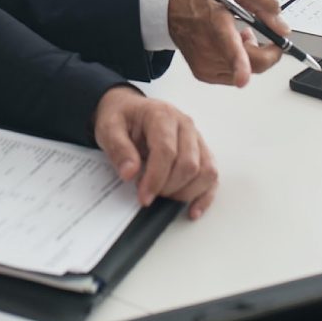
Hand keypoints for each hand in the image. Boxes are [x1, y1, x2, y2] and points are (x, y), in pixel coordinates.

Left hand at [92, 86, 217, 219]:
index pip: (167, 151)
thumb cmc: (122, 118)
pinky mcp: (201, 152)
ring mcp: (196, 139)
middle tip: (149, 194)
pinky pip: (212, 176)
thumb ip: (118, 149)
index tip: (143, 196)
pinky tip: (192, 210)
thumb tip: (130, 172)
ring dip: (186, 192)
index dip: (156, 178)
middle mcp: (185, 125)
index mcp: (162, 115)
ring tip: (165, 197)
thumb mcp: (109, 128)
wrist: (129, 110)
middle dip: (169, 187)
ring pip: (206, 171)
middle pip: (189, 164)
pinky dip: (204, 196)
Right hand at [169, 0, 288, 85]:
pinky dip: (240, 62)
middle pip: (251, 67)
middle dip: (267, 52)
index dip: (239, 66)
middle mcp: (209, 49)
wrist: (171, 10)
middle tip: (259, 34)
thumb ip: (262, 2)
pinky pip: (235, 75)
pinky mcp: (204, 75)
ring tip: (239, 35)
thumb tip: (282, 27)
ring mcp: (205, 65)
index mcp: (216, 24)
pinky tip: (229, 45)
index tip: (243, 78)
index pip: (229, 49)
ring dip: (252, 55)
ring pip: (247, 72)